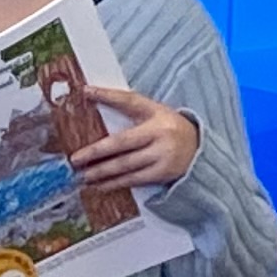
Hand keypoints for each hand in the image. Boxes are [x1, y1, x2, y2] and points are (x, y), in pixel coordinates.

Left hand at [67, 87, 201, 200]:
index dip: (107, 96)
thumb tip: (92, 95)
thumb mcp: (154, 112)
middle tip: (75, 159)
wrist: (200, 149)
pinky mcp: (163, 173)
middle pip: (121, 143)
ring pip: (125, 165)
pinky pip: (134, 180)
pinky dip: (115, 183)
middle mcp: (160, 133)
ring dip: (101, 172)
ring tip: (83, 175)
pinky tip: (100, 185)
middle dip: (96, 152)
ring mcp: (163, 155)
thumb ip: (127, 106)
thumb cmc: (169, 128)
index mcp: (157, 113)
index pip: (129, 101)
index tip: (86, 92)